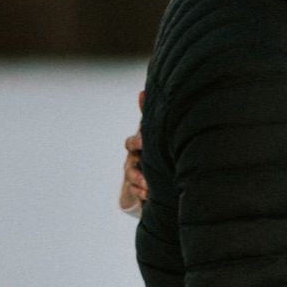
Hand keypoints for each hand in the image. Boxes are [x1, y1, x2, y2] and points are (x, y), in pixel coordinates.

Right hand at [117, 91, 146, 212]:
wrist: (157, 169)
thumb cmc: (154, 145)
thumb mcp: (153, 131)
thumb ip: (147, 113)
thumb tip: (142, 91)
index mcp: (139, 145)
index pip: (133, 143)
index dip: (138, 143)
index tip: (144, 144)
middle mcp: (134, 159)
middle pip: (129, 165)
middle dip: (136, 169)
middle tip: (146, 172)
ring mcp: (134, 173)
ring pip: (131, 179)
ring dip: (139, 183)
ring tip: (149, 188)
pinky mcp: (138, 188)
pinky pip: (135, 192)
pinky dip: (141, 193)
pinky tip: (149, 195)